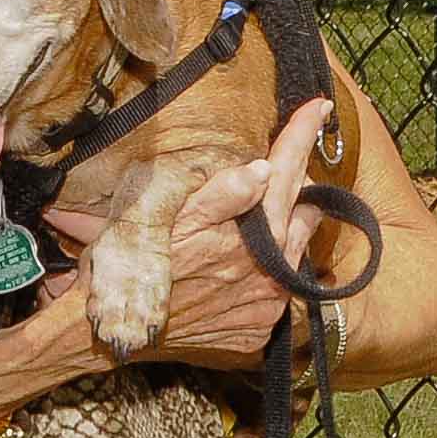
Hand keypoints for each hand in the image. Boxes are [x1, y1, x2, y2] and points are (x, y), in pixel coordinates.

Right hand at [42, 99, 331, 373]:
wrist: (117, 331)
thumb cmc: (135, 264)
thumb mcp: (166, 216)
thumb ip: (220, 194)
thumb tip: (260, 170)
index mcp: (248, 233)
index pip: (286, 170)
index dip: (302, 134)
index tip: (319, 106)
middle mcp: (268, 270)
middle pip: (303, 207)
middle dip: (296, 180)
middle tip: (284, 160)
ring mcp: (268, 302)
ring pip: (298, 246)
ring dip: (285, 224)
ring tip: (255, 214)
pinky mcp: (260, 327)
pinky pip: (281, 286)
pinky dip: (270, 267)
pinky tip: (240, 262)